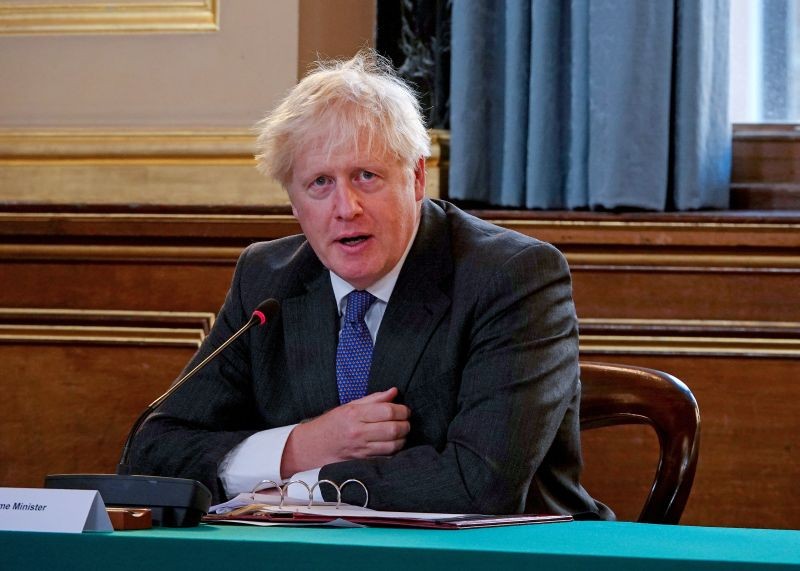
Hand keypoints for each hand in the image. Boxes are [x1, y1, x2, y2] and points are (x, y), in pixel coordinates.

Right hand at [280, 387, 409, 476]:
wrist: (313, 446)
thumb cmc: (332, 423)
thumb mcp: (349, 406)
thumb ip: (374, 399)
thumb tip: (394, 392)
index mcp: (355, 414)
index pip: (387, 411)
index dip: (402, 410)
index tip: (404, 410)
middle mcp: (358, 432)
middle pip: (393, 429)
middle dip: (405, 424)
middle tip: (406, 421)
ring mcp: (361, 449)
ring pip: (393, 445)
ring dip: (403, 438)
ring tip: (401, 432)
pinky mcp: (363, 461)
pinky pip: (386, 457)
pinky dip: (395, 450)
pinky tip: (394, 444)